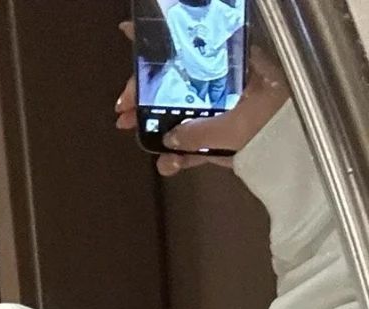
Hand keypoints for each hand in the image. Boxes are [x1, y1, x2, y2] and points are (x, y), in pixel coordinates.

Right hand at [116, 26, 289, 176]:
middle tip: (122, 111)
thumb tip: (169, 138)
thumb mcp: (232, 126)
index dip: (158, 42)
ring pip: (180, 116)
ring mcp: (222, 114)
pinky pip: (194, 146)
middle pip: (176, 85)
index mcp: (230, 69)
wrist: (295, 161)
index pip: (190, 47)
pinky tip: (168, 165)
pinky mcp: (223, 142)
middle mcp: (224, 87)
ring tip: (132, 133)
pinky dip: (179, 157)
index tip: (128, 34)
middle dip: (145, 97)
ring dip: (154, 128)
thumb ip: (196, 132)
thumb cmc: (273, 129)